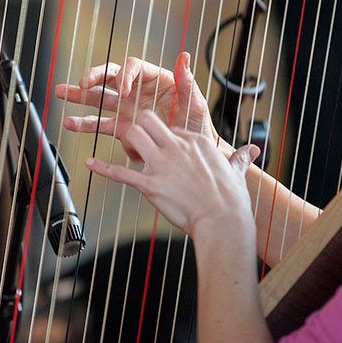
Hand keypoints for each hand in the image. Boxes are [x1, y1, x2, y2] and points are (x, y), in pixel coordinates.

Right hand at [56, 52, 226, 160]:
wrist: (192, 154)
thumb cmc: (197, 124)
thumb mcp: (195, 102)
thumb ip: (187, 81)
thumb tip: (184, 56)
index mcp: (154, 79)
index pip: (133, 67)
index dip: (125, 74)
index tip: (123, 89)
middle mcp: (137, 90)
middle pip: (110, 76)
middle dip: (93, 76)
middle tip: (81, 82)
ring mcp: (127, 109)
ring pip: (99, 98)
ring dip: (80, 95)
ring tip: (62, 92)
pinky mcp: (122, 128)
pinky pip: (100, 124)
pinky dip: (85, 123)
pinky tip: (70, 122)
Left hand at [84, 110, 257, 238]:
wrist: (224, 222)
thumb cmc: (231, 201)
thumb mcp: (237, 173)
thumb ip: (240, 158)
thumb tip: (252, 151)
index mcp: (196, 142)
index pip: (170, 126)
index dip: (164, 136)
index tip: (164, 147)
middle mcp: (177, 147)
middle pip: (147, 119)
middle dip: (139, 125)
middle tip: (137, 138)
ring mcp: (162, 165)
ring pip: (132, 135)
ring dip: (125, 141)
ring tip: (123, 148)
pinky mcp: (150, 185)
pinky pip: (120, 172)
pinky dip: (101, 168)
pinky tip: (89, 163)